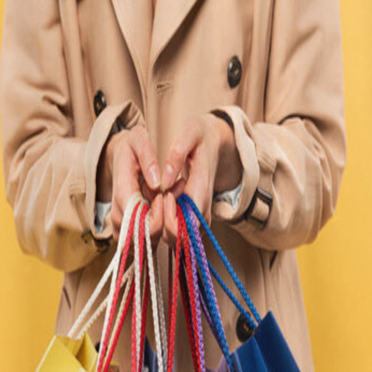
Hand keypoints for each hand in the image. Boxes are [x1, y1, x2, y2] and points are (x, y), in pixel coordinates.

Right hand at [98, 121, 163, 242]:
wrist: (119, 157)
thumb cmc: (131, 148)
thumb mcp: (138, 140)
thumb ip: (147, 158)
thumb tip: (156, 183)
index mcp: (121, 195)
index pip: (141, 222)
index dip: (159, 216)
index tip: (166, 196)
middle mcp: (119, 216)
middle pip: (144, 239)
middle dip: (164, 222)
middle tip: (172, 195)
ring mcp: (121, 227)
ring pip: (145, 245)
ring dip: (162, 228)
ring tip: (168, 200)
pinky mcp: (127, 233)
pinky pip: (145, 244)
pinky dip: (158, 232)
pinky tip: (162, 211)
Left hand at [160, 114, 241, 244]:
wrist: (214, 140)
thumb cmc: (200, 135)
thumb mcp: (190, 133)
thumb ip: (177, 155)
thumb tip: (163, 182)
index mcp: (202, 191)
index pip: (186, 225)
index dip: (168, 218)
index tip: (162, 195)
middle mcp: (203, 210)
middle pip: (180, 238)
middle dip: (160, 223)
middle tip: (157, 195)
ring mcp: (200, 216)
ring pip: (177, 239)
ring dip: (161, 223)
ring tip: (159, 195)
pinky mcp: (195, 217)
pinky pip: (177, 232)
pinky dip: (164, 221)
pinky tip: (161, 200)